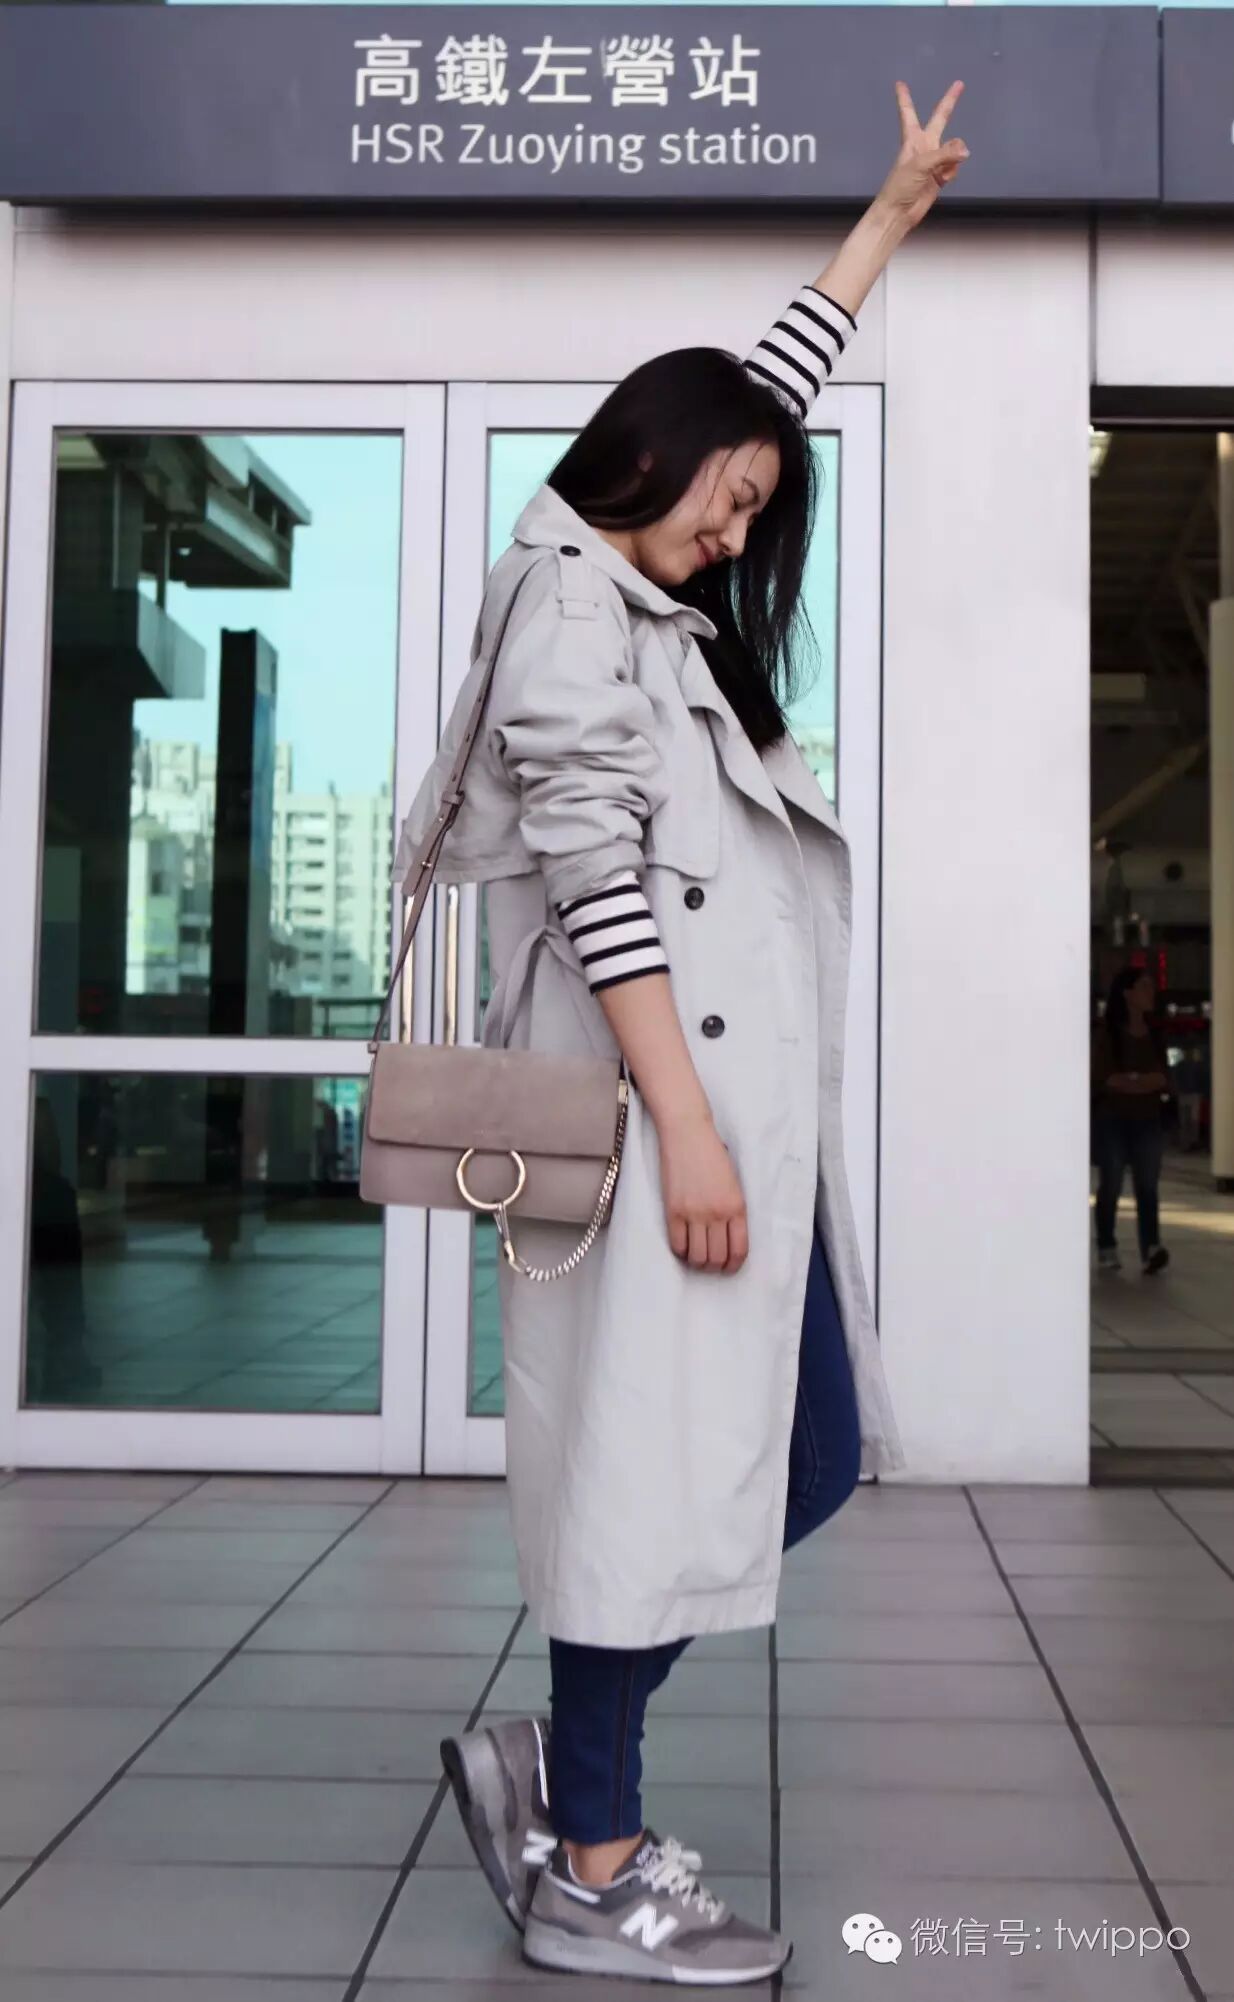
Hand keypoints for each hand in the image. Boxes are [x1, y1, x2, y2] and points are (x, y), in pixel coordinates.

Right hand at [656, 1113, 748, 1273]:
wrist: (688, 1133)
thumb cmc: (712, 1155)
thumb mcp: (734, 1184)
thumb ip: (733, 1210)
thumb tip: (728, 1238)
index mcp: (737, 1207)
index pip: (739, 1250)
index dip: (733, 1266)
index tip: (728, 1267)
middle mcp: (717, 1213)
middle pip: (717, 1258)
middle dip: (715, 1267)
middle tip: (710, 1263)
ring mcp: (694, 1213)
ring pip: (697, 1257)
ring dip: (697, 1262)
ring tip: (696, 1256)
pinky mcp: (673, 1210)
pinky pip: (677, 1245)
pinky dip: (681, 1251)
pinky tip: (683, 1245)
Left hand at [876, 80, 969, 230]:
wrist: (899, 212)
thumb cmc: (901, 185)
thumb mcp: (921, 164)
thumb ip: (945, 154)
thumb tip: (966, 151)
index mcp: (913, 139)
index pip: (908, 113)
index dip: (905, 98)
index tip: (899, 83)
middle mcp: (925, 145)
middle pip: (941, 119)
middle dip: (949, 103)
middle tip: (960, 84)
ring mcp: (934, 160)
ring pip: (954, 148)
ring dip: (952, 158)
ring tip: (941, 172)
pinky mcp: (940, 175)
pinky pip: (955, 166)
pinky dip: (952, 172)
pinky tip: (942, 181)